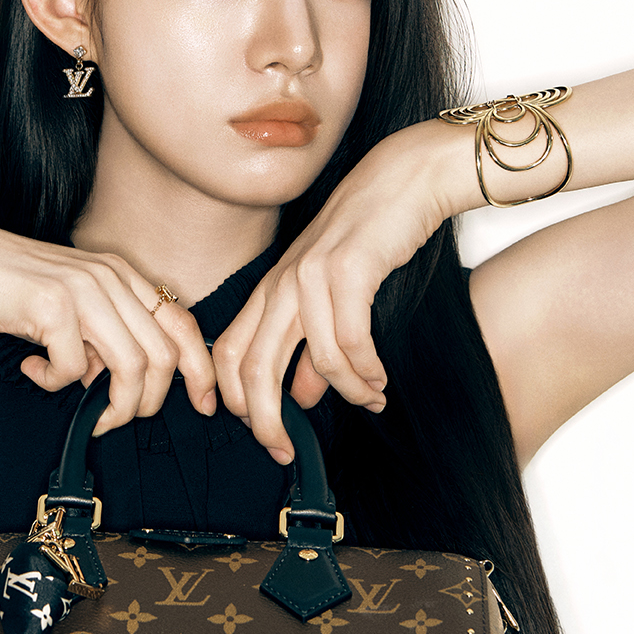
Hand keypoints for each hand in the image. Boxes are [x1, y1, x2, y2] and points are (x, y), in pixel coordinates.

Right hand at [0, 221, 215, 433]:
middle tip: (115, 418)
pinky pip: (73, 370)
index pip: (184, 324)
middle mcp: (110, 277)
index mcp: (120, 274)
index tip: (204, 405)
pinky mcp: (52, 306)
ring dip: (112, 405)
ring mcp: (83, 289)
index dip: (202, 370)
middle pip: (164, 356)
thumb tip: (118, 380)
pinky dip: (54, 383)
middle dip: (148, 402)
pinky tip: (33, 369)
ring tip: (85, 410)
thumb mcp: (69, 301)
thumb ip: (102, 333)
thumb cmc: (2, 284)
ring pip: (132, 368)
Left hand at [213, 121, 460, 461]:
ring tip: (371, 400)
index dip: (234, 400)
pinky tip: (379, 380)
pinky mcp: (348, 270)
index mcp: (270, 289)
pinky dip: (365, 371)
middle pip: (252, 367)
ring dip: (345, 393)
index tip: (260, 435)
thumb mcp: (332, 294)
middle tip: (285, 453)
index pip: (228, 353)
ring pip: (314, 360)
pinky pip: (350, 341)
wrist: (405, 180)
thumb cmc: (370, 237)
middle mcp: (281, 283)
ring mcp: (310, 275)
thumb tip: (301, 397)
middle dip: (265, 421)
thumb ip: (312, 347)